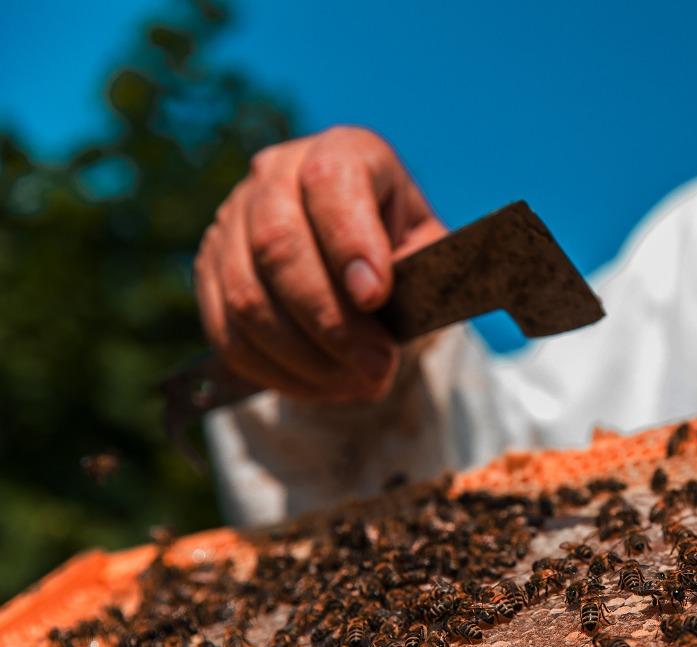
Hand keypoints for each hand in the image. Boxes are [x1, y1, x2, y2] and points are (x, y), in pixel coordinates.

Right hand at [194, 126, 445, 401]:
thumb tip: (386, 307)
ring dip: (305, 357)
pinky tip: (322, 387)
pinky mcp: (208, 269)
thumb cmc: (404, 252)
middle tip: (377, 367)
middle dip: (330, 320)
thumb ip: (419, 271)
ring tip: (358, 385)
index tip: (374, 297)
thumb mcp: (430, 251)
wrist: (362, 259)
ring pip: (247, 297)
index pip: (332, 183)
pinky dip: (276, 372)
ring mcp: (232, 219)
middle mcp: (277, 173)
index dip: (350, 242)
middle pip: (278, 245)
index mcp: (343, 152)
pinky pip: (227, 331)